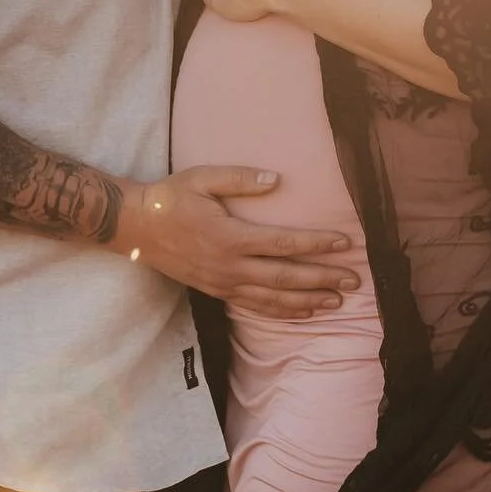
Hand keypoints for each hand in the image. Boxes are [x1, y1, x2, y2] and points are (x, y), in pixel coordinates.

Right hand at [112, 167, 359, 318]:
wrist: (136, 228)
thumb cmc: (170, 198)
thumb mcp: (202, 178)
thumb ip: (240, 179)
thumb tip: (277, 180)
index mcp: (231, 237)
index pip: (284, 243)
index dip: (316, 244)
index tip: (344, 243)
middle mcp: (230, 266)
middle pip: (286, 278)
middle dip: (323, 279)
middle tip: (354, 280)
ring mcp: (223, 284)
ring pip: (274, 299)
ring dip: (308, 301)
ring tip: (337, 302)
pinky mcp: (217, 292)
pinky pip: (255, 307)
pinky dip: (282, 312)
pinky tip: (302, 312)